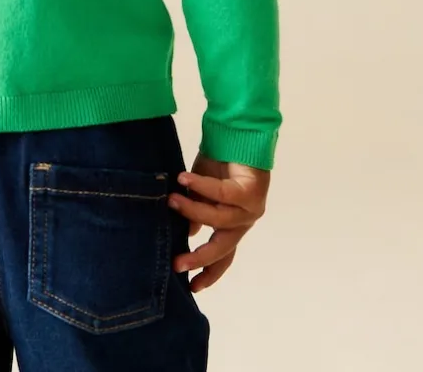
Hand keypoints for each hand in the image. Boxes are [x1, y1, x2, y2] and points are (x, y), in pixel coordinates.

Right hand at [168, 151, 270, 291]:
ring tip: (171, 201)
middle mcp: (243, 221)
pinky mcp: (251, 191)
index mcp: (232, 225)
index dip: (209, 272)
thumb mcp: (200, 192)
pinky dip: (202, 187)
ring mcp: (249, 209)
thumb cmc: (218, 163)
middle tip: (177, 263)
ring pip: (219, 220)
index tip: (192, 287)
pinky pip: (222, 193)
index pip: (223, 256)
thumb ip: (195, 214)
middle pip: (224, 248)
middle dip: (201, 257)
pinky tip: (183, 178)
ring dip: (193, 211)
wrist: (235, 135)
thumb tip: (187, 234)